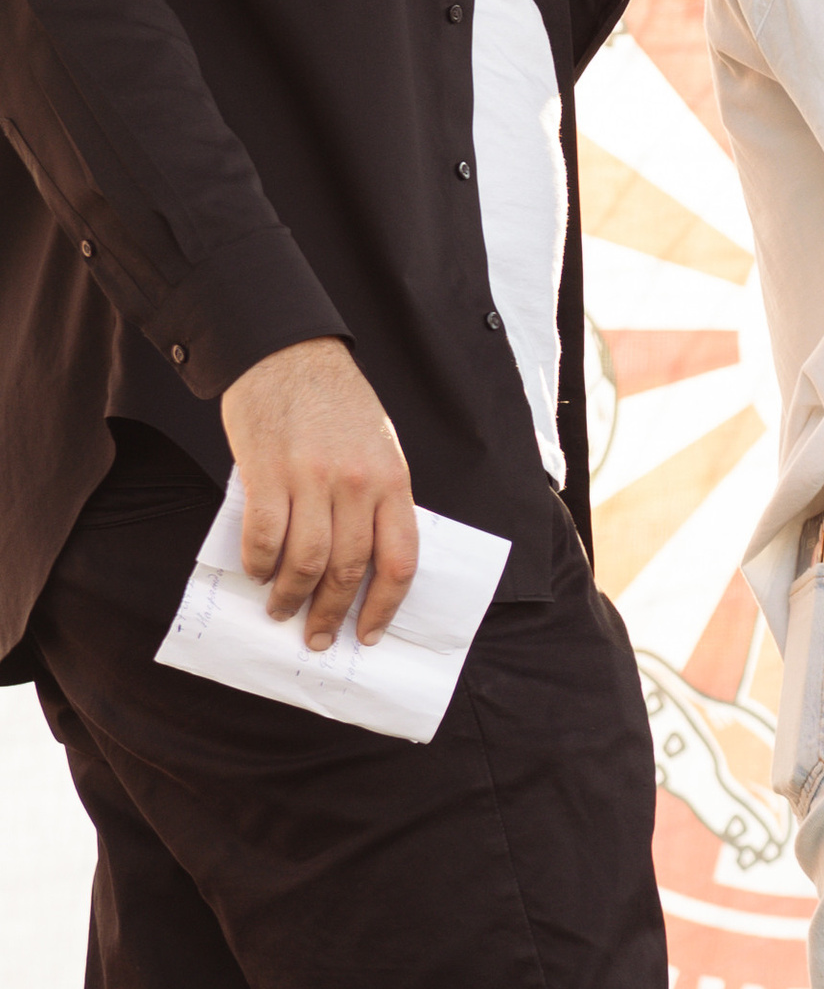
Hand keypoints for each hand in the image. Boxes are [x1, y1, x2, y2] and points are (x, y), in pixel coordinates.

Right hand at [221, 337, 418, 648]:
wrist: (286, 351)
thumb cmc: (335, 403)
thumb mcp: (377, 447)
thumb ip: (374, 500)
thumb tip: (359, 564)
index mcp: (393, 480)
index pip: (400, 560)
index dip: (384, 606)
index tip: (368, 633)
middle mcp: (357, 484)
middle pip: (350, 568)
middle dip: (332, 614)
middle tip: (317, 637)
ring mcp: (312, 478)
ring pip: (307, 560)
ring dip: (291, 596)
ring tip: (281, 611)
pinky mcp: (267, 470)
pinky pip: (264, 534)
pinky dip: (259, 563)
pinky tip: (257, 573)